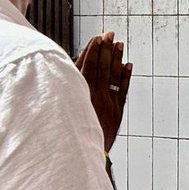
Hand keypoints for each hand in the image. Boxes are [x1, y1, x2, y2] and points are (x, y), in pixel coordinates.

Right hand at [76, 31, 131, 151]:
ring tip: (120, 44)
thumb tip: (68, 69)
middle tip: (111, 33)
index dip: (93, 50)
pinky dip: (125, 77)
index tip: (97, 37)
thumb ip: (65, 88)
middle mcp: (94, 96)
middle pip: (101, 67)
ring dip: (116, 58)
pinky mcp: (116, 112)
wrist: (81, 156)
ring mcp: (107, 104)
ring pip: (113, 76)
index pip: (86, 65)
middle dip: (106, 48)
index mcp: (79, 94)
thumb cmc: (65, 132)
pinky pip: (122, 90)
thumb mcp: (61, 109)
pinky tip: (128, 64)